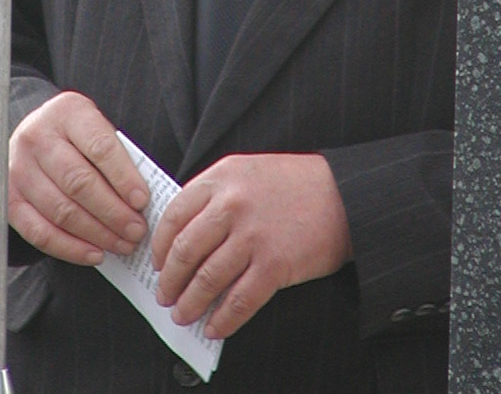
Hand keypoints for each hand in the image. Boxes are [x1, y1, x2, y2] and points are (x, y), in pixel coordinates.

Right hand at [7, 92, 149, 265]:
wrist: (33, 134)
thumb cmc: (75, 135)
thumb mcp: (94, 128)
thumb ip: (115, 156)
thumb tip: (139, 201)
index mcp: (67, 112)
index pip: (99, 147)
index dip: (123, 177)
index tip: (142, 201)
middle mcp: (37, 137)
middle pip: (79, 182)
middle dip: (113, 212)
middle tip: (136, 230)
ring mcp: (18, 169)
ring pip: (61, 211)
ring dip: (97, 234)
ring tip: (122, 244)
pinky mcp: (9, 199)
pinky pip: (40, 232)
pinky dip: (70, 248)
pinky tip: (94, 253)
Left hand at [152, 153, 351, 339]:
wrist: (343, 195)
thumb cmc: (294, 184)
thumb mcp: (247, 172)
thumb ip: (215, 195)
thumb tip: (183, 237)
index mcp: (222, 177)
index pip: (175, 215)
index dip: (160, 245)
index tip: (157, 262)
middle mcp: (233, 204)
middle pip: (185, 251)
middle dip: (170, 280)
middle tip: (165, 295)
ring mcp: (254, 235)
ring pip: (207, 279)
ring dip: (190, 304)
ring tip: (183, 315)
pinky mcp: (275, 264)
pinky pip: (238, 300)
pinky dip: (223, 320)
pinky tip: (215, 327)